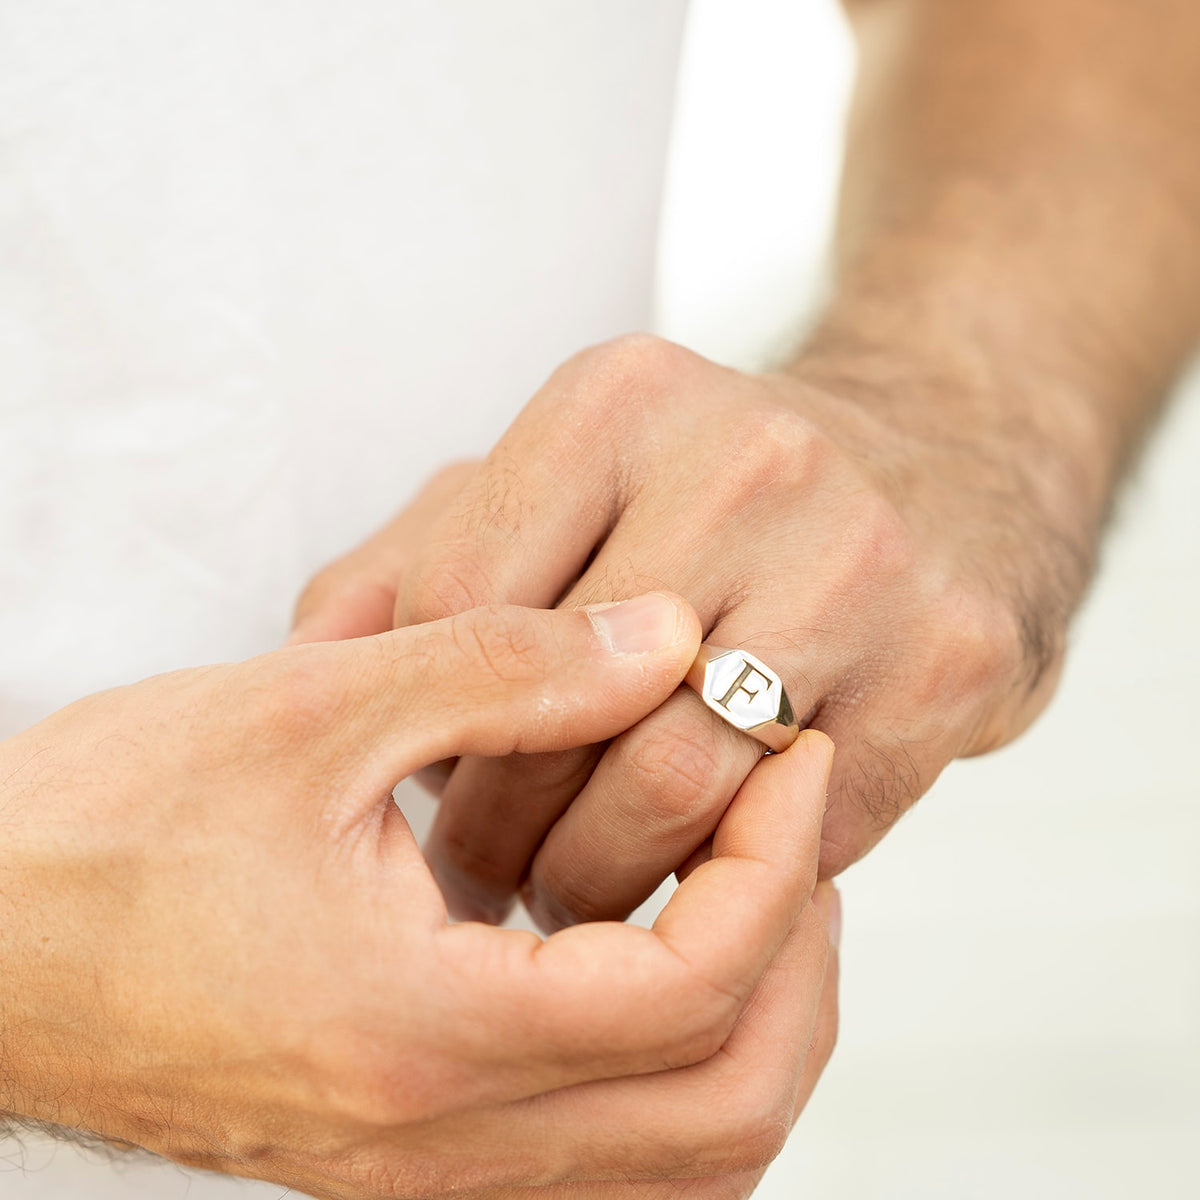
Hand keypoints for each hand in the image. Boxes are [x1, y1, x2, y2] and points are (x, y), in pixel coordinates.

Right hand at [0, 593, 839, 1198]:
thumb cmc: (101, 829)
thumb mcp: (313, 708)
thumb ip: (507, 666)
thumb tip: (664, 637)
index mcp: (418, 1032)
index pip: (692, 986)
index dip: (777, 861)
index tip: (788, 755)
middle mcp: (430, 1146)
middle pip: (724, 1112)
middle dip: (800, 962)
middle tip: (793, 828)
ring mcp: (413, 1175)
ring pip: (678, 1170)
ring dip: (752, 1030)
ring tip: (749, 892)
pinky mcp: (391, 1159)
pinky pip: (601, 1172)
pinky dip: (672, 1079)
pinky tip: (651, 966)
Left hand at [292, 334, 1067, 929]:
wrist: (954, 461)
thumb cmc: (718, 488)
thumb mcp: (565, 473)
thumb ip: (416, 556)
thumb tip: (305, 656)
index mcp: (621, 402)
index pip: (460, 606)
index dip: (430, 727)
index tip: (427, 790)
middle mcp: (748, 463)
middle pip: (560, 715)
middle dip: (496, 831)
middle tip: (481, 877)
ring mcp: (861, 562)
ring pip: (670, 791)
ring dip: (597, 877)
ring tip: (567, 894)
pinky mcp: (948, 662)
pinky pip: (794, 830)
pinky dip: (725, 877)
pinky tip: (692, 875)